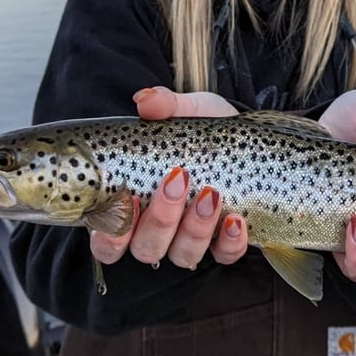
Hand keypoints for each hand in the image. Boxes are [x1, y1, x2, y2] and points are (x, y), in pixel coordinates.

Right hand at [89, 86, 246, 269]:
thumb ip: (165, 105)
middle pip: (145, 248)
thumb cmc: (202, 130)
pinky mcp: (225, 243)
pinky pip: (224, 256)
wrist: (248, 136)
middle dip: (160, 220)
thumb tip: (145, 100)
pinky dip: (229, 242)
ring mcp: (191, 239)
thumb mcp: (187, 111)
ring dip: (195, 229)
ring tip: (211, 194)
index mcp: (132, 204)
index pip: (107, 236)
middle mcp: (157, 230)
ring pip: (183, 255)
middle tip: (177, 180)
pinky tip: (235, 219)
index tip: (129, 197)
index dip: (112, 231)